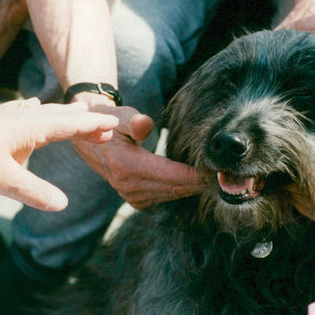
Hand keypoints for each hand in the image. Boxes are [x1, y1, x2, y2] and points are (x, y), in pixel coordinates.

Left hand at [0, 98, 117, 210]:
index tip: (115, 124)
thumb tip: (62, 204)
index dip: (94, 126)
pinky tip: (32, 106)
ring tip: (78, 114)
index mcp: (31, 128)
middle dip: (84, 120)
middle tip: (107, 124)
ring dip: (64, 116)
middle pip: (61, 116)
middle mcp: (22, 117)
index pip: (71, 125)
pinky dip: (37, 111)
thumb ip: (34, 192)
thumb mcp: (2, 181)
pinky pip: (24, 112)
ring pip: (44, 113)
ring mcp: (7, 116)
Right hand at [71, 95, 204, 207]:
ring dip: (192, 189)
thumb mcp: (118, 115)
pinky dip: (181, 191)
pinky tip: (196, 182)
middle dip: (198, 183)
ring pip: (171, 195)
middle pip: (173, 188)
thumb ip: (133, 120)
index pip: (167, 175)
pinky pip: (164, 197)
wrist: (90, 139)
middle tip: (224, 176)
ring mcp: (131, 195)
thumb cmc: (109, 122)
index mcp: (124, 165)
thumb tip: (146, 125)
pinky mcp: (136, 199)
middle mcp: (128, 185)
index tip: (213, 171)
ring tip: (215, 179)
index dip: (192, 175)